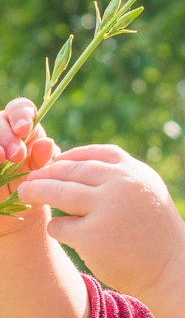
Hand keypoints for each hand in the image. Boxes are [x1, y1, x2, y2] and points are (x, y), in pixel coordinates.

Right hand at [0, 98, 57, 233]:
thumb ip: (46, 158)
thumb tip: (47, 142)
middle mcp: (3, 131)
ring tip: (2, 158)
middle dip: (6, 135)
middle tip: (17, 155)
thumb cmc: (38, 185)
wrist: (21, 208)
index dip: (21, 114)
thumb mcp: (45, 172)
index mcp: (24, 128)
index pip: (20, 109)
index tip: (25, 129)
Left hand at [18, 144, 184, 295]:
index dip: (70, 156)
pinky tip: (61, 230)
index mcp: (134, 171)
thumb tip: (80, 163)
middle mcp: (121, 185)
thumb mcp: (147, 189)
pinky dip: (57, 227)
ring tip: (27, 194)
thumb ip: (121, 175)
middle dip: (46, 173)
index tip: (55, 163)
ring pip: (58, 193)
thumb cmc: (157, 228)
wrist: (172, 264)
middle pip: (71, 171)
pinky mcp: (92, 237)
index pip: (94, 155)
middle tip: (31, 179)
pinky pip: (60, 225)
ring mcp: (106, 209)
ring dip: (38, 192)